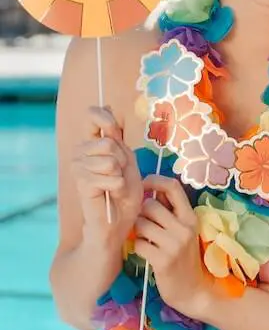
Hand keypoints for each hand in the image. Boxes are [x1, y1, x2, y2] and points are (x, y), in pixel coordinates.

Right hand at [73, 106, 143, 250]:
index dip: (105, 119)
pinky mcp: (82, 183)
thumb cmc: (125, 193)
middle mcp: (82, 152)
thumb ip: (118, 138)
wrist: (116, 222)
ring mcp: (79, 167)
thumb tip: (107, 106)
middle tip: (121, 175)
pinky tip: (112, 195)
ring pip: (110, 159)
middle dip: (123, 160)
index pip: (94, 116)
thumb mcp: (128, 161)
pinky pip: (111, 176)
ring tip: (116, 186)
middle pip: (108, 142)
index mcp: (94, 144)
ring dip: (121, 175)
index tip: (113, 130)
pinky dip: (119, 187)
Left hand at [134, 175, 213, 318]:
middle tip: (142, 225)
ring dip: (137, 232)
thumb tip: (150, 189)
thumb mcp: (183, 231)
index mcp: (191, 216)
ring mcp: (175, 244)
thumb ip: (170, 212)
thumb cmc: (184, 258)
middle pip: (150, 205)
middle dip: (140, 214)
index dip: (153, 181)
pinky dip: (138, 248)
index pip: (173, 186)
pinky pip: (138, 243)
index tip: (142, 186)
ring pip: (141, 224)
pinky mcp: (163, 260)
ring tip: (145, 240)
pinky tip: (146, 254)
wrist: (194, 291)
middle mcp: (185, 227)